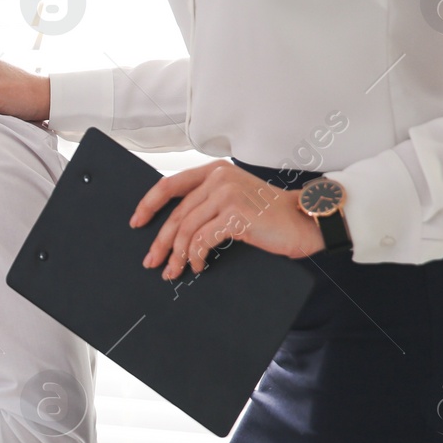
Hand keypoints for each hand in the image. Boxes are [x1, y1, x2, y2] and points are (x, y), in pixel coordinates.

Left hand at [133, 160, 326, 279]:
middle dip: (161, 242)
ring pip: (186, 230)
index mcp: (215, 171)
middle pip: (176, 214)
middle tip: (152, 261)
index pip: (170, 184)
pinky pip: (202, 240)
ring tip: (174, 272)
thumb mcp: (235, 198)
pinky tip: (198, 266)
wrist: (304, 221)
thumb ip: (209, 201)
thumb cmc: (270, 215)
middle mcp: (218, 179)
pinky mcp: (235, 215)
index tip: (137, 222)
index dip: (149, 204)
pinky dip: (196, 257)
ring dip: (178, 256)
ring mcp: (227, 195)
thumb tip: (176, 227)